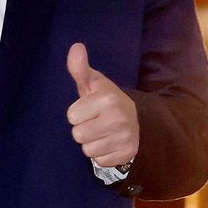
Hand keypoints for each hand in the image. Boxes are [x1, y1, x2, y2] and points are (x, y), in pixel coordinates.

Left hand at [66, 42, 138, 167]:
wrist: (134, 120)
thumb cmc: (105, 100)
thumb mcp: (93, 83)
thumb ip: (80, 68)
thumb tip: (75, 47)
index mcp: (108, 99)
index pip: (72, 116)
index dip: (78, 113)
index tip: (89, 108)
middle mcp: (118, 119)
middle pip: (78, 135)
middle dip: (83, 129)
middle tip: (95, 121)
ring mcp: (124, 138)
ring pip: (88, 150)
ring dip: (92, 143)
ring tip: (102, 132)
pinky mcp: (126, 154)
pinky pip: (99, 161)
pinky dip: (102, 153)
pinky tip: (109, 142)